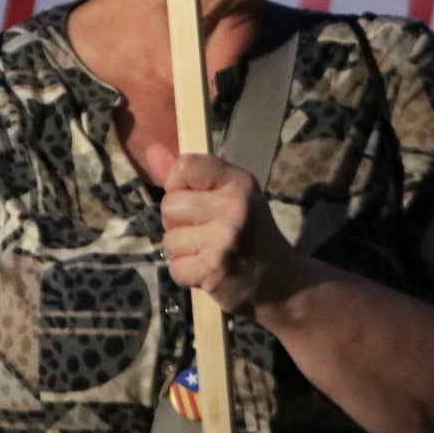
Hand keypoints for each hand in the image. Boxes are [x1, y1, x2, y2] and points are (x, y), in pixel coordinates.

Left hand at [146, 143, 301, 314]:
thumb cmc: (248, 232)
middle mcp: (234, 206)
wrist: (281, 282)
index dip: (177, 184)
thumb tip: (152, 150)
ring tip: (208, 252)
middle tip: (206, 232)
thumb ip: (190, 175)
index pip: (184, 166)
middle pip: (169, 205)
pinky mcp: (214, 269)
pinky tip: (208, 271)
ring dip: (183, 251)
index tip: (193, 198)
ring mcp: (224, 239)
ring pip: (169, 239)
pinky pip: (175, 268)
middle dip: (179, 223)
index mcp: (238, 181)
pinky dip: (186, 274)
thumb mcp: (228, 196)